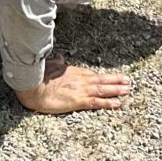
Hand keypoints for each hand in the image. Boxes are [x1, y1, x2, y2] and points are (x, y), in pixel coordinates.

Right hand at [14, 53, 131, 114]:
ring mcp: (81, 90)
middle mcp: (80, 79)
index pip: (93, 74)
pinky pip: (97, 102)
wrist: (33, 86)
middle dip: (116, 81)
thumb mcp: (50, 66)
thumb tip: (60, 57)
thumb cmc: (38, 76)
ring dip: (117, 90)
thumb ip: (57, 62)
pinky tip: (118, 104)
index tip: (113, 76)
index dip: (105, 76)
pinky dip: (109, 103)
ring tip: (128, 89)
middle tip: (128, 81)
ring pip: (103, 90)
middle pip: (102, 80)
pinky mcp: (79, 101)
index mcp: (73, 72)